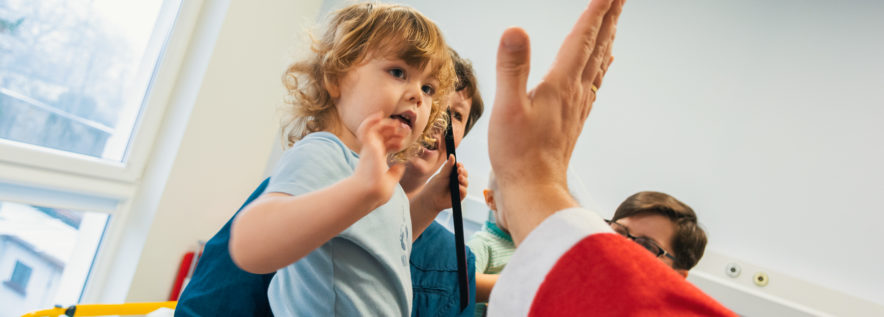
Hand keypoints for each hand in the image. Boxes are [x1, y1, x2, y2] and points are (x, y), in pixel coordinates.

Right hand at [353, 112, 408, 206]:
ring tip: (397, 124)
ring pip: (374, 129)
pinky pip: (365, 128)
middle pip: (381, 136)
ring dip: (386, 124)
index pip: (385, 145)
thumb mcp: (391, 181)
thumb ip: (395, 173)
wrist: (370, 193)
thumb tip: (400, 165)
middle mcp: (372, 152)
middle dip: (393, 130)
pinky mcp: (368, 146)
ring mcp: (369, 148)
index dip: (394, 141)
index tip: (402, 143)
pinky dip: (370, 120)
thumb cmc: (377, 191)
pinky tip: (378, 116)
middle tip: (405, 129)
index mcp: (377, 160)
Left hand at [410, 154, 467, 238]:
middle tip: (459, 170)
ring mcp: (459, 189)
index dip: (460, 166)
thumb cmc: (435, 186)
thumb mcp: (442, 175)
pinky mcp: (459, 197)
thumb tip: (452, 155)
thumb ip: (448, 166)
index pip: (460, 168)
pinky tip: (459, 187)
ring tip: (459, 177)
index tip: (458, 164)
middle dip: (463, 172)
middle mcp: (457, 181)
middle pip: (464, 174)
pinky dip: (463, 189)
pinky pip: (464, 192)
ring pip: (466, 183)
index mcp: (453, 174)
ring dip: (464, 179)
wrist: (430, 199)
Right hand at [488, 0, 624, 244]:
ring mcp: (577, 105)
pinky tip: (605, 62)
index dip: (596, 10)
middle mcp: (575, 91)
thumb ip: (512, 67)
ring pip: (599, 62)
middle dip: (609, 16)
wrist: (534, 190)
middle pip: (598, 45)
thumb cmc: (517, 154)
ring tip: (615, 18)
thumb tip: (516, 29)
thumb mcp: (507, 107)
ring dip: (608, 36)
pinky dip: (602, 64)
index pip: (582, 37)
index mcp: (560, 84)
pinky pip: (594, 82)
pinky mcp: (574, 118)